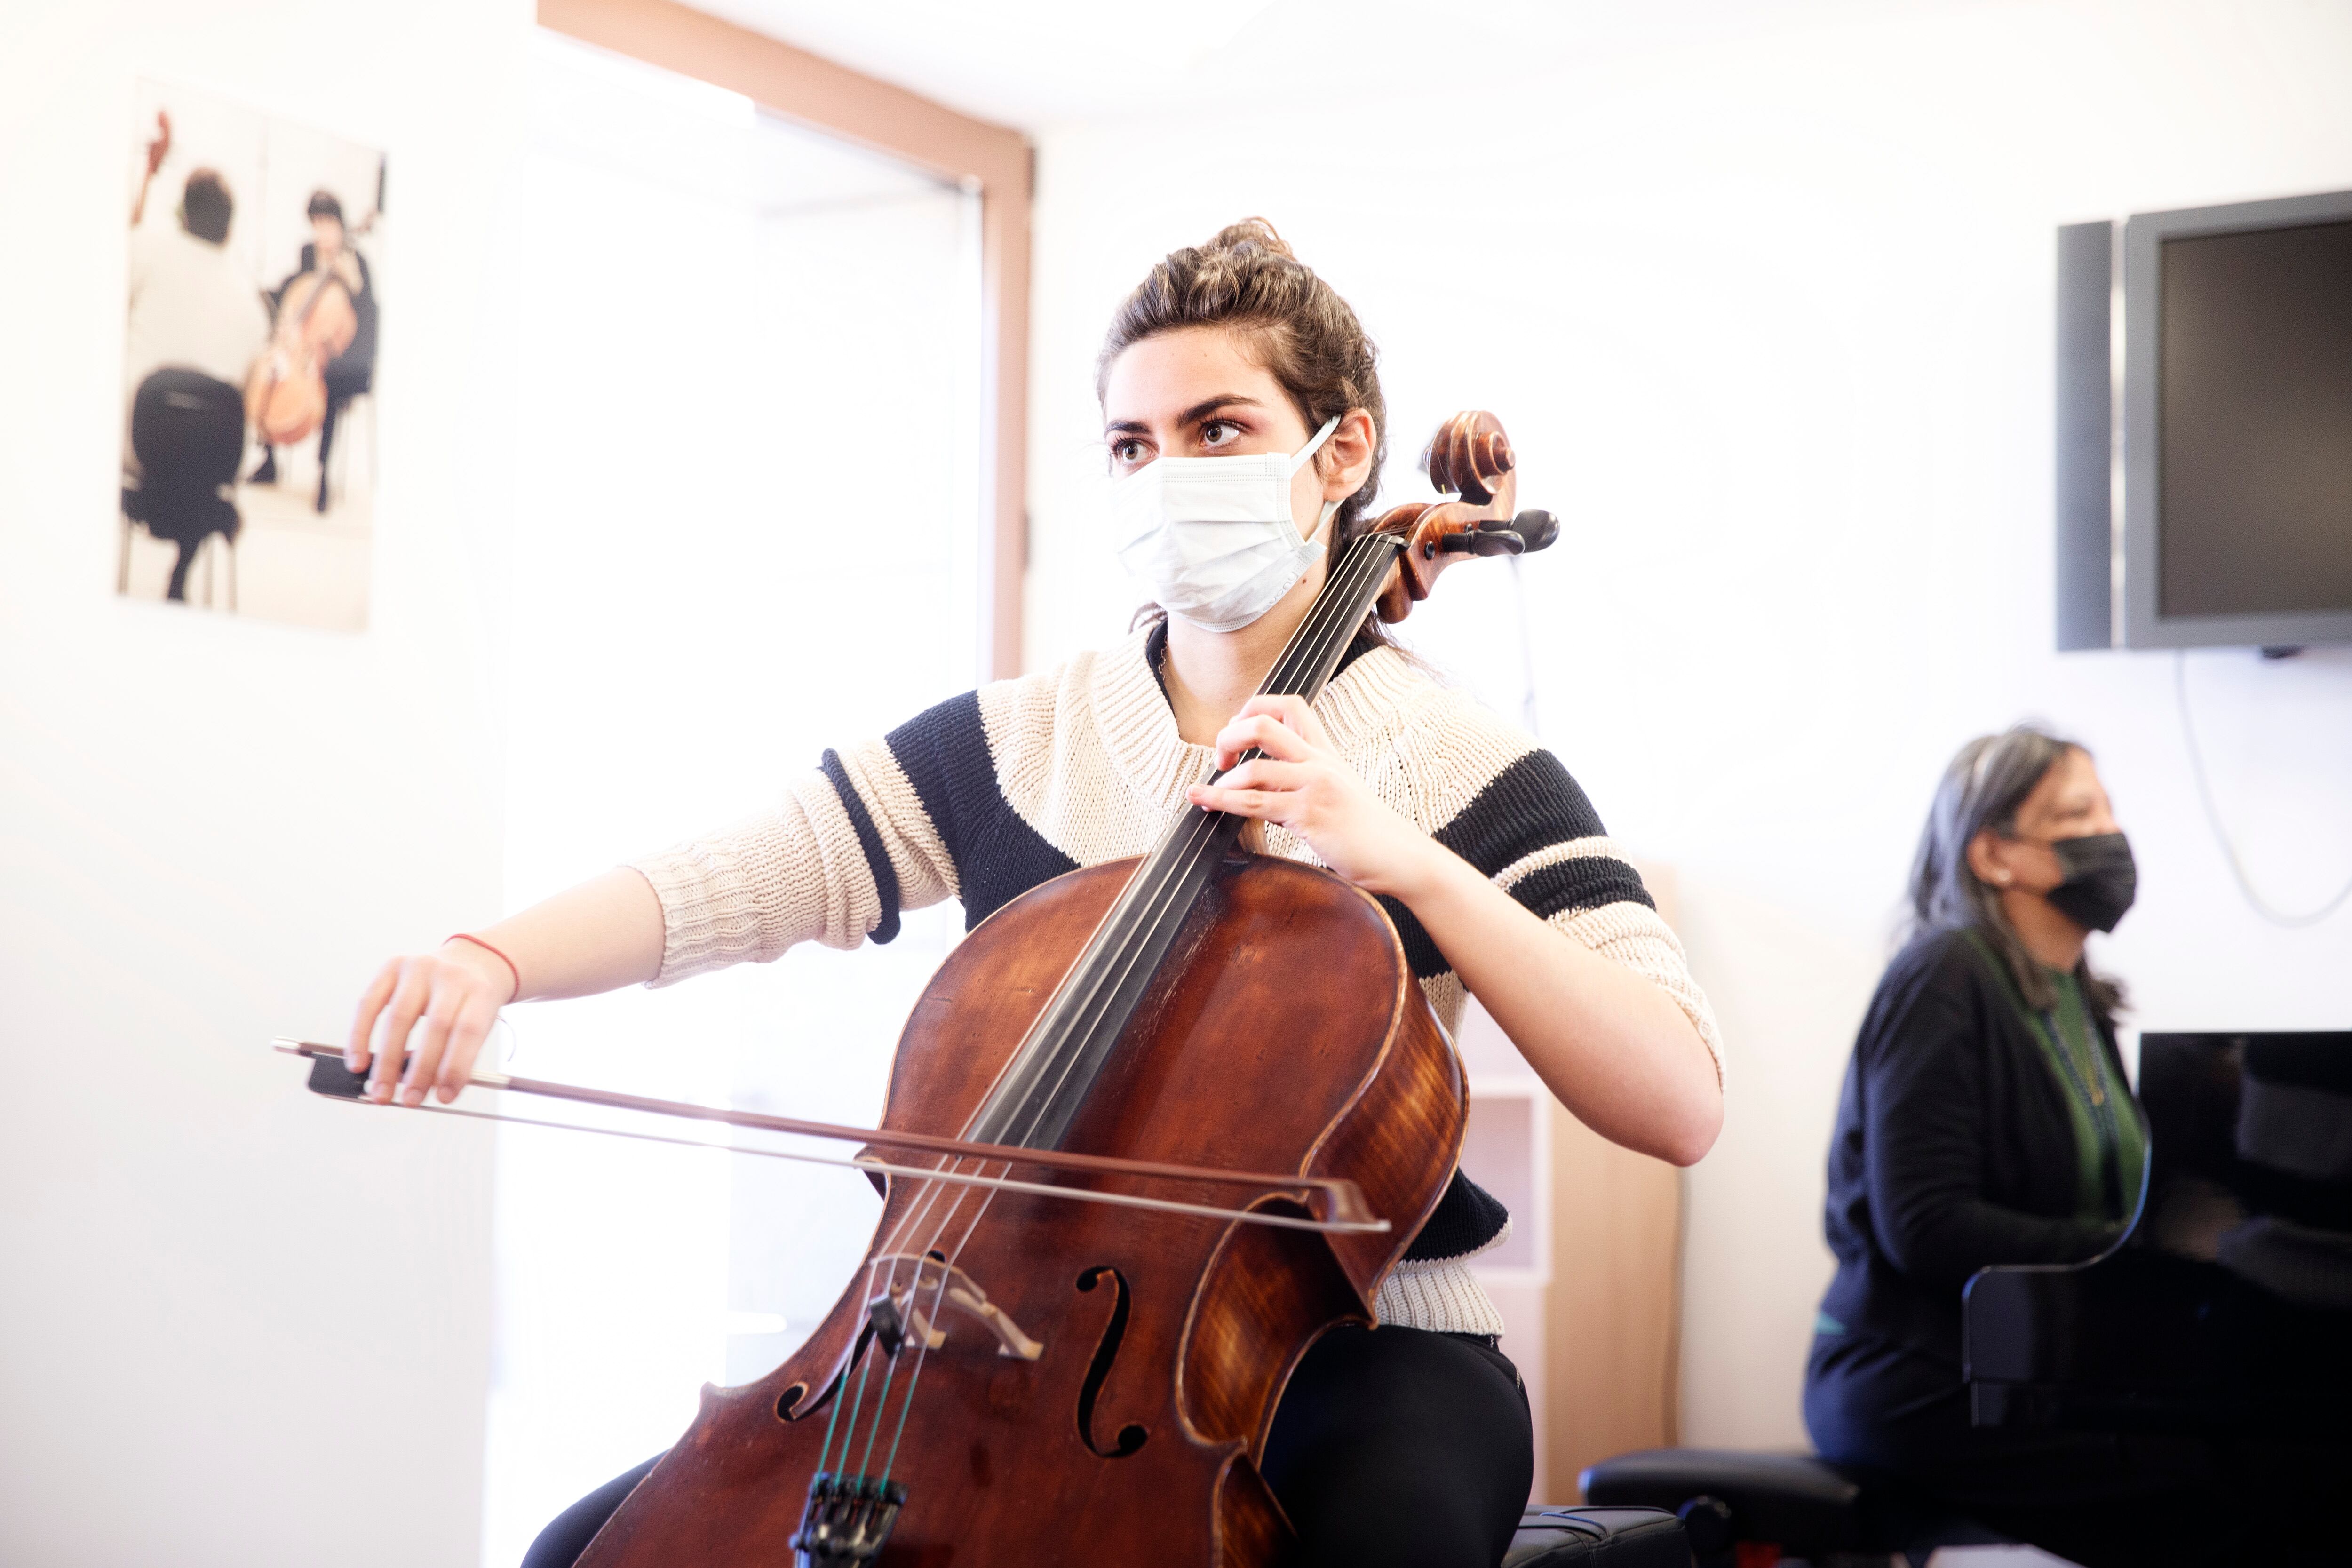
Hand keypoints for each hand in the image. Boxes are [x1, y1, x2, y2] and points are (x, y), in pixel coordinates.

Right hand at [346, 940, 516, 1106]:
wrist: (471, 960)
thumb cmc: (472, 1000)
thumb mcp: (480, 1021)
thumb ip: (457, 1052)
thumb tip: (427, 1088)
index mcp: (480, 992)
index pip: (469, 1032)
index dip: (455, 1068)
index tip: (444, 1097)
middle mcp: (451, 975)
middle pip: (436, 1026)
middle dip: (420, 1070)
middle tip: (410, 1099)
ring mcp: (420, 967)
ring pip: (399, 1018)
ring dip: (387, 1061)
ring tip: (381, 1090)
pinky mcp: (392, 966)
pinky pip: (368, 1004)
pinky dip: (359, 1037)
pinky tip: (357, 1062)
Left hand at [1186, 695, 1441, 896]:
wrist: (1399, 856)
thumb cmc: (1368, 831)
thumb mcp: (1338, 792)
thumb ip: (1301, 780)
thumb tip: (1257, 784)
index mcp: (1325, 753)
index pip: (1290, 705)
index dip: (1254, 708)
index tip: (1237, 732)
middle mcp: (1319, 763)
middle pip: (1263, 725)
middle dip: (1228, 736)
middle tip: (1219, 758)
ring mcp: (1315, 787)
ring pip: (1254, 768)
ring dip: (1222, 781)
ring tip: (1208, 794)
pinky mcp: (1309, 815)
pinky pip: (1256, 804)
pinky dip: (1222, 801)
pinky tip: (1203, 800)